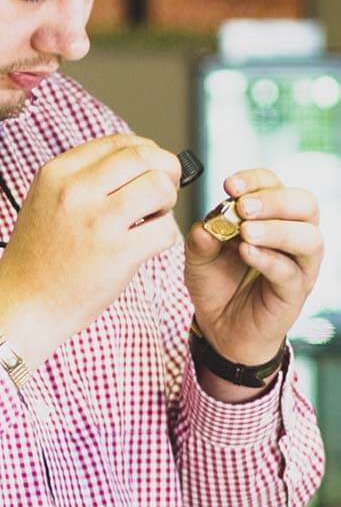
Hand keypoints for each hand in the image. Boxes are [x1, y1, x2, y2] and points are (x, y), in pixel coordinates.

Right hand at [0, 132, 181, 370]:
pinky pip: (165, 229)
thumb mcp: (44, 202)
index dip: (144, 150)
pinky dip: (164, 236)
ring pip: (160, 187)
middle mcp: (75, 190)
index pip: (117, 141)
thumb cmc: (37, 260)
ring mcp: (97, 221)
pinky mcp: (118, 253)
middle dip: (165, 170)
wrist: (23, 305)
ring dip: (166, 202)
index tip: (150, 165)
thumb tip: (133, 161)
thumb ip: (80, 178)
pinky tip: (146, 245)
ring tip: (151, 219)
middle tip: (164, 190)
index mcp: (56, 173)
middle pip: (143, 157)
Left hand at [184, 169, 323, 364]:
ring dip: (276, 229)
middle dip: (273, 200)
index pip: (274, 184)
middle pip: (304, 204)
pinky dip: (269, 259)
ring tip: (245, 232)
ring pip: (308, 237)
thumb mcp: (198, 255)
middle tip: (242, 207)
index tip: (229, 186)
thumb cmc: (216, 282)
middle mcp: (292, 235)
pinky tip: (246, 253)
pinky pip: (290, 272)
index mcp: (271, 216)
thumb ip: (201, 237)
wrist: (219, 326)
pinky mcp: (295, 292)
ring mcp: (298, 264)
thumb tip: (207, 224)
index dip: (255, 180)